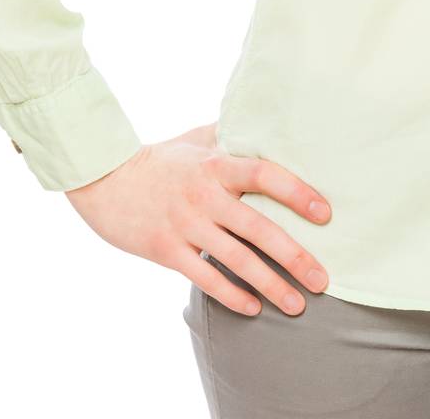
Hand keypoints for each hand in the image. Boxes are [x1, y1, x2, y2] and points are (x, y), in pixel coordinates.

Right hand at [63, 121, 332, 316]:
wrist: (103, 178)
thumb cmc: (158, 158)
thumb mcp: (195, 139)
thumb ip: (230, 134)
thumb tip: (265, 120)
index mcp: (215, 164)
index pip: (264, 175)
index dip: (297, 192)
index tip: (325, 212)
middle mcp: (204, 195)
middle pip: (258, 228)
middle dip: (294, 256)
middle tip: (323, 278)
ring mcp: (185, 225)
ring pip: (236, 260)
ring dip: (271, 285)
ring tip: (297, 304)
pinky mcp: (166, 251)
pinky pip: (205, 278)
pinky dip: (232, 295)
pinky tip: (254, 309)